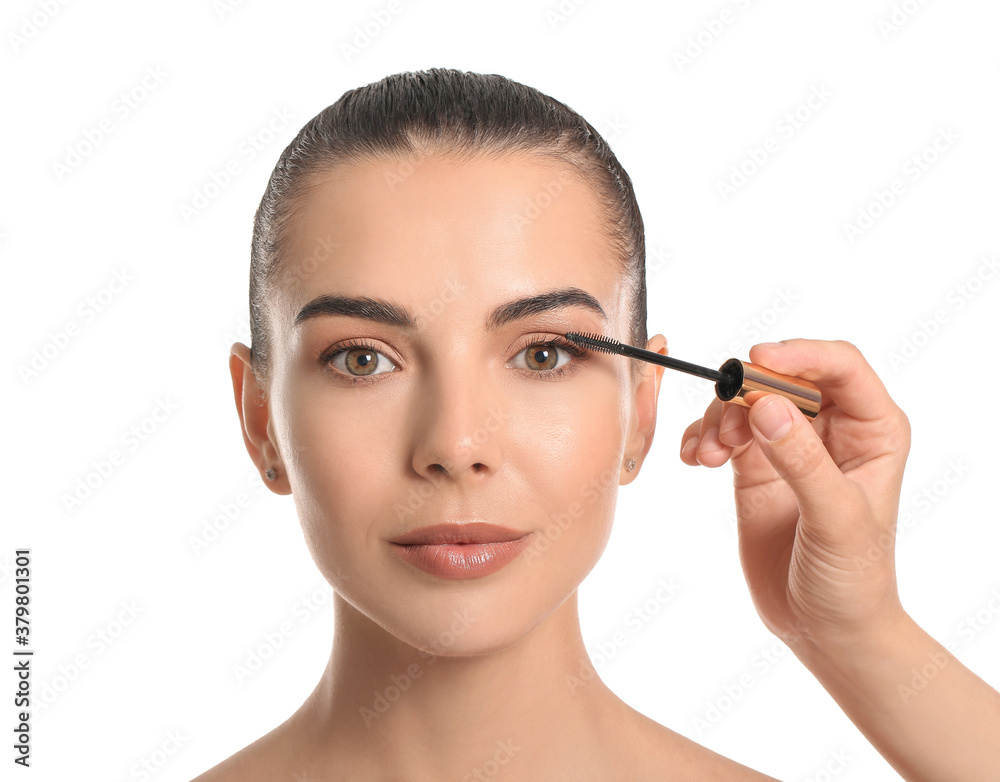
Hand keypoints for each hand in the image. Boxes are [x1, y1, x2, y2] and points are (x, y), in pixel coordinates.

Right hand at [679, 339, 910, 648]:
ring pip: (748, 400)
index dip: (799, 355)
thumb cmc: (853, 579)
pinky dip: (703, 436)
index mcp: (873, 430)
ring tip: (707, 455)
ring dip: (719, 417)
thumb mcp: (835, 518)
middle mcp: (833, 430)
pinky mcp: (756, 467)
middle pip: (785, 377)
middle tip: (724, 424)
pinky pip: (725, 430)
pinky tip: (696, 459)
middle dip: (747, 390)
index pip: (840, 367)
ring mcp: (791, 446)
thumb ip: (802, 461)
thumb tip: (766, 406)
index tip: (756, 361)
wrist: (824, 627)